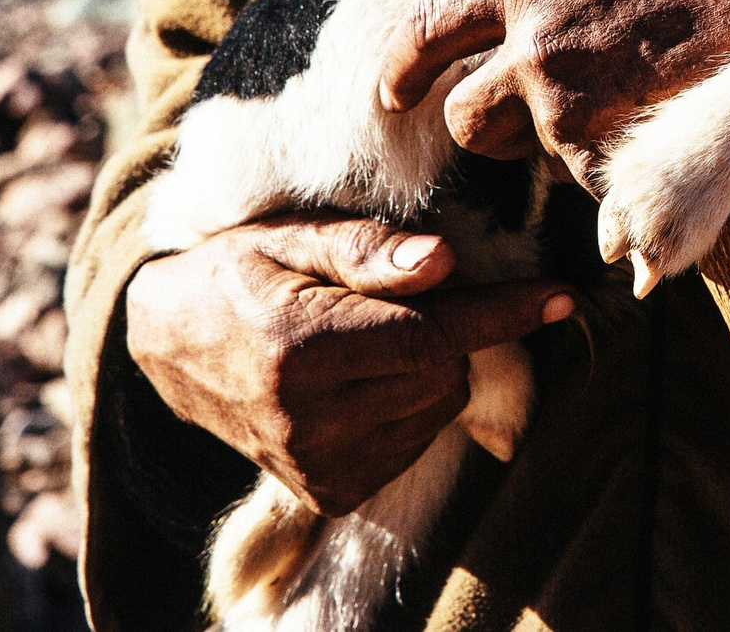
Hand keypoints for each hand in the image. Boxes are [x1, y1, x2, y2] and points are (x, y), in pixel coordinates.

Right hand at [124, 214, 571, 515]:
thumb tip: (444, 262)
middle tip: (396, 301)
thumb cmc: (239, 271)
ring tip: (366, 340)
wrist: (168, 342)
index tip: (562, 296)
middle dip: (445, 330)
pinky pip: (414, 443)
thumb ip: (368, 251)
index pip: (433, 336)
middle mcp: (308, 421)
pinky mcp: (327, 492)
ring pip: (437, 410)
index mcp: (302, 349)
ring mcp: (316, 466)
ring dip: (427, 370)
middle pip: (445, 373)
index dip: (504, 313)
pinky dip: (409, 406)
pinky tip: (362, 381)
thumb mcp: (292, 237)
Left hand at [374, 0, 729, 183]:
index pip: (425, 26)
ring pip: (514, 153)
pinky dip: (599, 180)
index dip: (398, 66)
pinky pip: (576, 185)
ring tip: (596, 122)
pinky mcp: (604, 158)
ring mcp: (567, 106)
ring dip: (537, 149)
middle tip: (522, 120)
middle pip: (460, 114)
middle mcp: (534, 45)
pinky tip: (640, 148)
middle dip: (482, 122)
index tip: (392, 93)